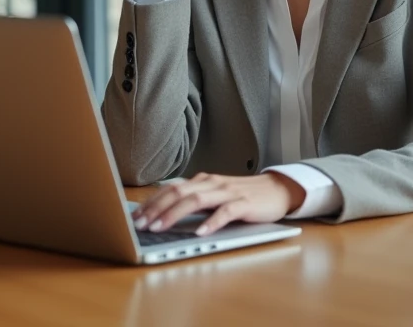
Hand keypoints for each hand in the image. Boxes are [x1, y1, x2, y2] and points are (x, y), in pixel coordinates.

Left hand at [132, 172, 306, 236]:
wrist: (276, 190)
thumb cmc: (242, 196)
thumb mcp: (215, 196)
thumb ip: (194, 200)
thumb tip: (164, 212)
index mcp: (202, 180)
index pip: (171, 189)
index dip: (151, 202)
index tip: (135, 216)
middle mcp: (212, 183)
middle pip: (178, 192)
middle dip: (156, 208)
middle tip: (140, 224)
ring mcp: (228, 192)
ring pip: (196, 200)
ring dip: (175, 214)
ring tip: (160, 228)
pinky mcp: (244, 204)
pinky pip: (225, 212)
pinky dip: (211, 222)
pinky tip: (200, 232)